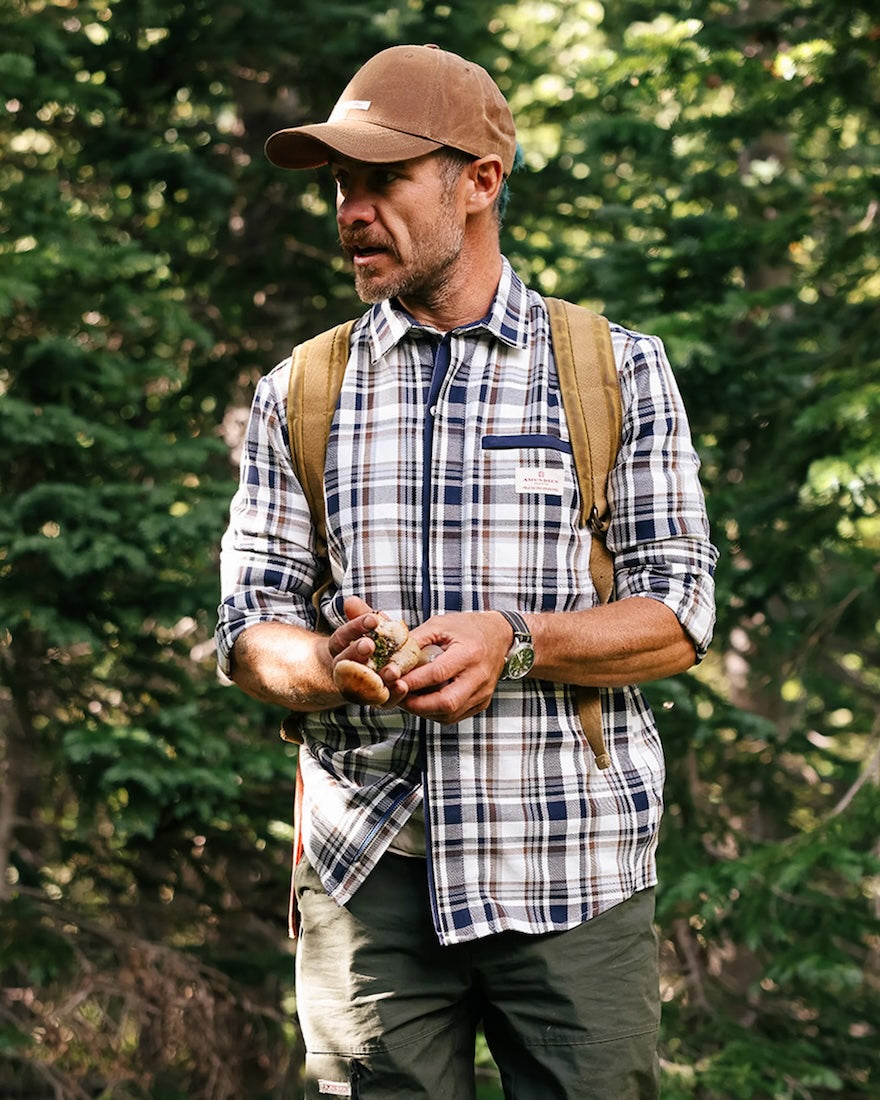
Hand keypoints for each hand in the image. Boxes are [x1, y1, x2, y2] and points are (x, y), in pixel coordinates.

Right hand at [327, 597, 408, 707]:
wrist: (357, 676)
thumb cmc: (364, 645)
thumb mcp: (362, 630)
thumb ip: (359, 616)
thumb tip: (350, 600)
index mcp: (338, 649)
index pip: (342, 637)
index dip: (355, 628)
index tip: (372, 619)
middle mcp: (343, 670)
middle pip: (346, 662)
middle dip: (357, 652)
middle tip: (369, 645)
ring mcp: (356, 687)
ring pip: (363, 683)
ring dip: (377, 676)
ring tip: (392, 671)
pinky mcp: (374, 699)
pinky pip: (381, 699)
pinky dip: (392, 694)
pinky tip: (403, 685)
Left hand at [396, 611, 511, 723]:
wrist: (498, 635)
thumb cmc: (468, 628)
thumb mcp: (440, 625)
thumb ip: (416, 640)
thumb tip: (392, 659)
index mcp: (470, 653)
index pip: (438, 673)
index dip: (413, 681)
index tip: (393, 681)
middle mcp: (479, 676)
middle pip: (446, 702)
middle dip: (417, 704)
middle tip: (397, 697)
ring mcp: (483, 692)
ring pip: (450, 715)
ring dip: (424, 711)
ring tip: (407, 700)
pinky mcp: (482, 702)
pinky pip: (456, 716)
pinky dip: (436, 713)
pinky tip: (424, 702)